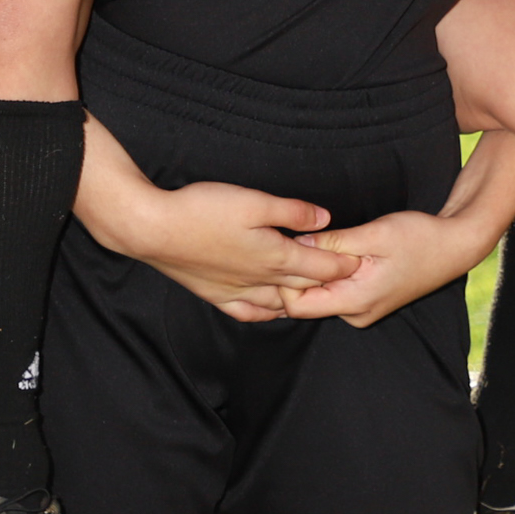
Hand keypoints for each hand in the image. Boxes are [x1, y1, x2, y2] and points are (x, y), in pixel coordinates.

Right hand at [114, 177, 358, 320]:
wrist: (152, 229)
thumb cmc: (202, 210)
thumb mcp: (254, 201)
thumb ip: (293, 211)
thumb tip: (325, 218)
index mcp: (273, 257)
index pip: (320, 269)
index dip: (344, 266)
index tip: (362, 263)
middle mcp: (258, 280)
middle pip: (303, 288)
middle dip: (328, 285)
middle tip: (348, 280)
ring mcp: (235, 291)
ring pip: (278, 304)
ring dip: (300, 300)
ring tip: (315, 294)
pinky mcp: (214, 294)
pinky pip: (248, 311)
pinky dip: (266, 311)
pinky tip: (270, 307)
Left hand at [282, 209, 495, 326]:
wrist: (455, 246)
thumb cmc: (420, 238)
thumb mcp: (375, 233)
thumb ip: (333, 243)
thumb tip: (296, 244)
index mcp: (357, 302)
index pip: (297, 305)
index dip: (286, 278)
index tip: (286, 249)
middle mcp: (357, 314)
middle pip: (306, 302)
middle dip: (297, 273)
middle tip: (298, 240)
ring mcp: (362, 311)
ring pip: (320, 296)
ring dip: (314, 271)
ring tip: (320, 243)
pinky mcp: (366, 302)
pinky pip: (334, 292)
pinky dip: (328, 273)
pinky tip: (334, 251)